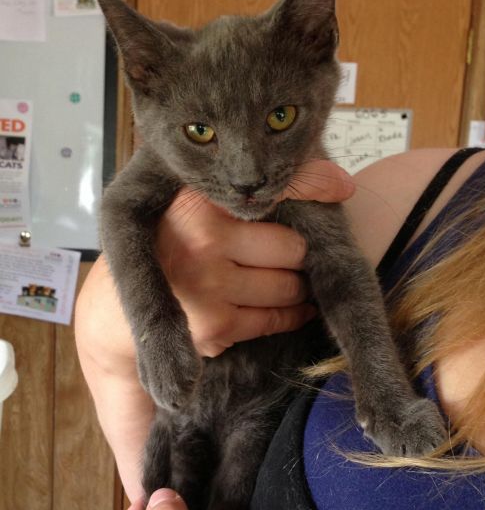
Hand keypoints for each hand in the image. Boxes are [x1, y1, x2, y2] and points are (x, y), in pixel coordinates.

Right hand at [76, 159, 352, 496]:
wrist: (116, 315)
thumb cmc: (167, 249)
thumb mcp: (194, 207)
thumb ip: (251, 187)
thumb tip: (343, 182)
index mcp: (196, 200)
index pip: (278, 189)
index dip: (315, 188)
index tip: (342, 190)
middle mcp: (201, 239)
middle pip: (294, 246)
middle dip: (294, 255)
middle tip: (279, 255)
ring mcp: (208, 285)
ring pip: (291, 284)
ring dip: (294, 286)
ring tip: (276, 279)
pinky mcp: (216, 327)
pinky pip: (278, 318)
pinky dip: (288, 314)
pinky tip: (276, 305)